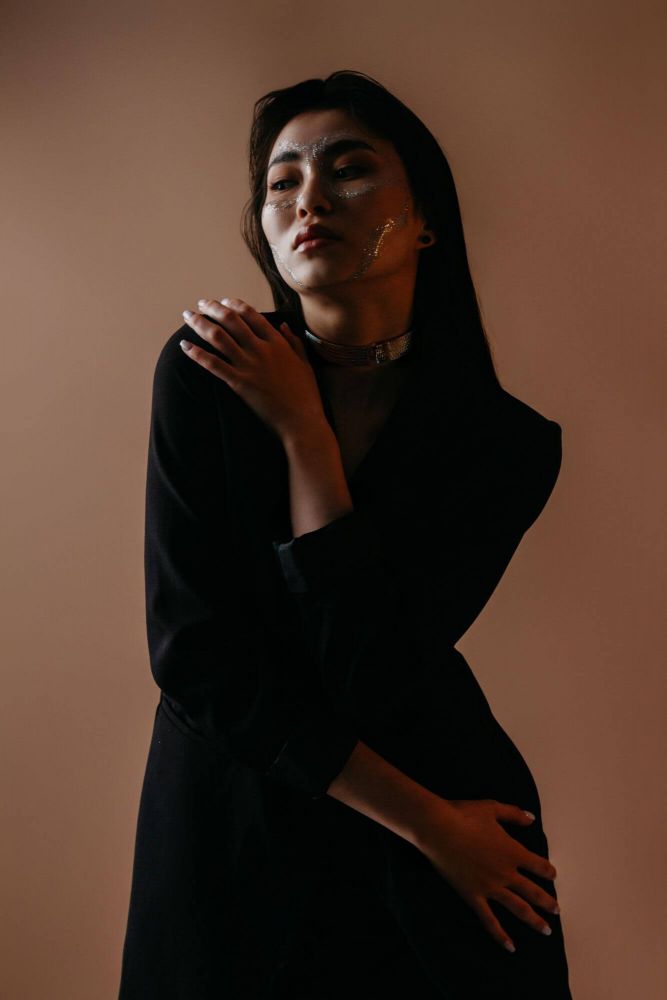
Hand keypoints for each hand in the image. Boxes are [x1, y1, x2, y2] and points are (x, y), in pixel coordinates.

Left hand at [180, 297, 325, 441]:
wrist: (302, 421)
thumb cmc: (306, 395)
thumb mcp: (304, 363)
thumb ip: (293, 341)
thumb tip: (283, 324)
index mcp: (277, 342)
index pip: (251, 315)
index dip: (234, 304)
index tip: (223, 301)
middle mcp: (261, 349)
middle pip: (231, 320)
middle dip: (212, 308)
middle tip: (201, 304)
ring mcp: (250, 366)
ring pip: (218, 337)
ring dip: (199, 324)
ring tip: (187, 317)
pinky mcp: (240, 384)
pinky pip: (214, 365)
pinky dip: (197, 354)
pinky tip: (184, 346)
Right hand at [416, 797, 559, 953]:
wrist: (439, 828)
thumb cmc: (465, 815)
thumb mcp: (492, 808)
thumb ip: (514, 814)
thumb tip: (531, 819)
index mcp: (513, 851)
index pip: (539, 866)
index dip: (548, 871)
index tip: (553, 876)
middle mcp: (506, 872)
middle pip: (533, 891)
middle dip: (547, 902)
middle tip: (557, 911)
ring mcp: (490, 887)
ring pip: (518, 908)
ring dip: (534, 920)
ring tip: (546, 931)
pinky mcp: (473, 896)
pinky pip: (490, 920)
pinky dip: (501, 935)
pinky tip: (510, 947)